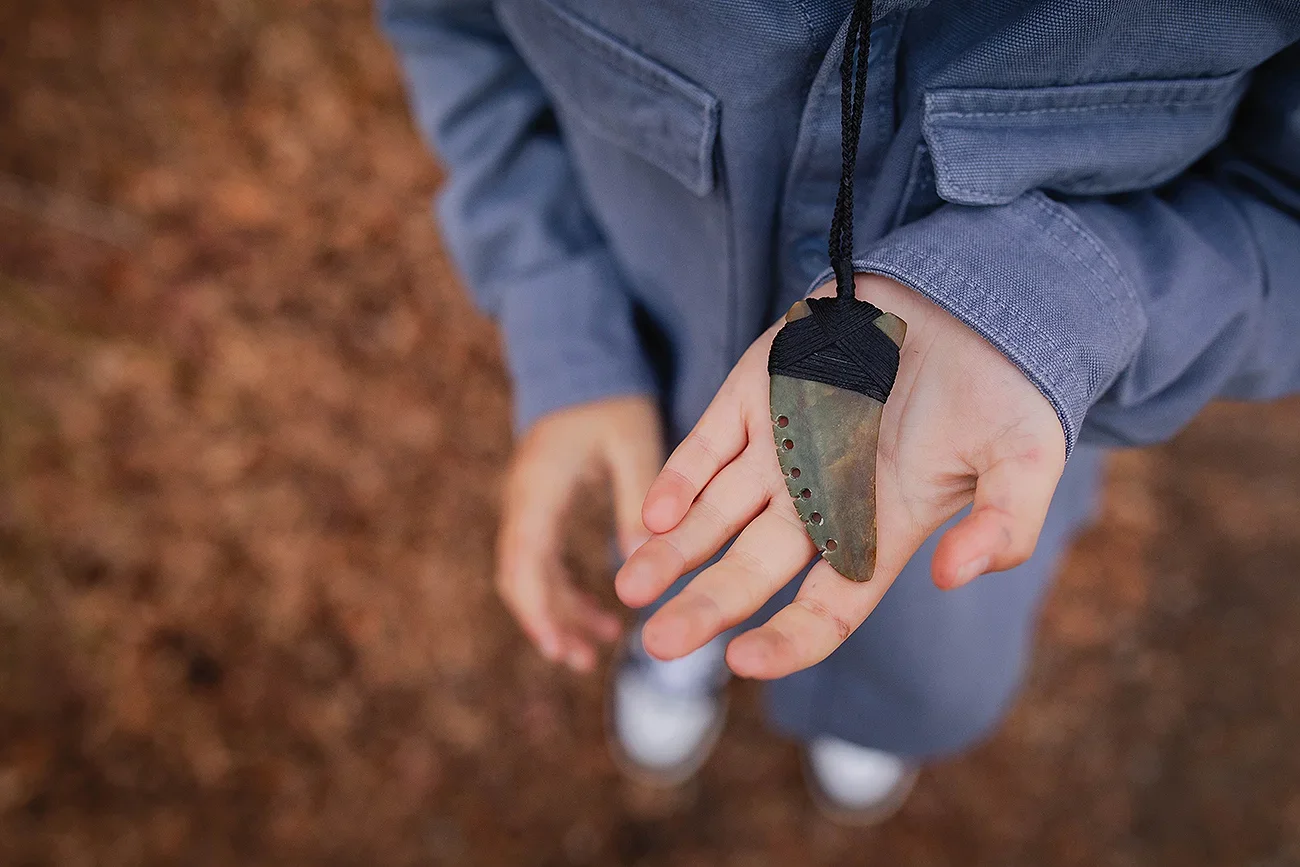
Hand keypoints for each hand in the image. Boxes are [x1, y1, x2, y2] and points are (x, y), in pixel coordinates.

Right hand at [497, 395, 662, 671]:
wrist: (581, 358)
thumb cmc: (611, 396)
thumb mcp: (634, 442)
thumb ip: (640, 497)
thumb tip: (646, 560)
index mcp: (540, 488)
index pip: (526, 563)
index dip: (540, 611)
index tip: (561, 648)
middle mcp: (523, 499)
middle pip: (519, 577)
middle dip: (546, 622)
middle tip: (581, 660)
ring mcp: (528, 502)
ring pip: (529, 572)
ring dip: (556, 611)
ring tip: (595, 648)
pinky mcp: (541, 504)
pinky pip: (541, 558)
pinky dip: (562, 590)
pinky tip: (597, 612)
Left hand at [615, 275, 1065, 679]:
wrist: (971, 298)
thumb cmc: (1004, 386)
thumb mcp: (1026, 458)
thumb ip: (1006, 524)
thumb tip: (954, 576)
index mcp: (879, 530)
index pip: (825, 607)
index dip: (787, 641)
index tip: (743, 660)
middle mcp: (820, 500)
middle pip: (753, 570)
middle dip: (705, 608)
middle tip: (656, 642)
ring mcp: (783, 447)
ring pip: (714, 514)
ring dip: (672, 551)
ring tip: (630, 586)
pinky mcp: (756, 394)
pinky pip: (709, 445)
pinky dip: (680, 477)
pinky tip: (654, 513)